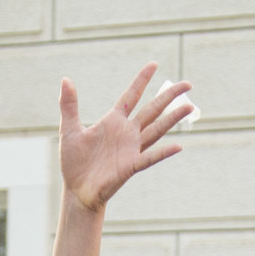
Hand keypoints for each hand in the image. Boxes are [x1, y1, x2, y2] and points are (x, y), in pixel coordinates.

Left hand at [60, 63, 193, 213]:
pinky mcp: (131, 166)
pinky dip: (163, 152)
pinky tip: (178, 146)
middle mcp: (127, 132)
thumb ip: (69, 105)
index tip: (154, 65)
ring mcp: (131, 149)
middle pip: (152, 109)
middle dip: (169, 96)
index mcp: (113, 121)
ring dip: (173, 119)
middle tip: (187, 84)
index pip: (131, 95)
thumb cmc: (74, 162)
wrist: (77, 190)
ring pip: (157, 129)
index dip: (142, 80)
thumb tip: (65, 79)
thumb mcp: (70, 129)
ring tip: (189, 107)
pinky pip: (150, 157)